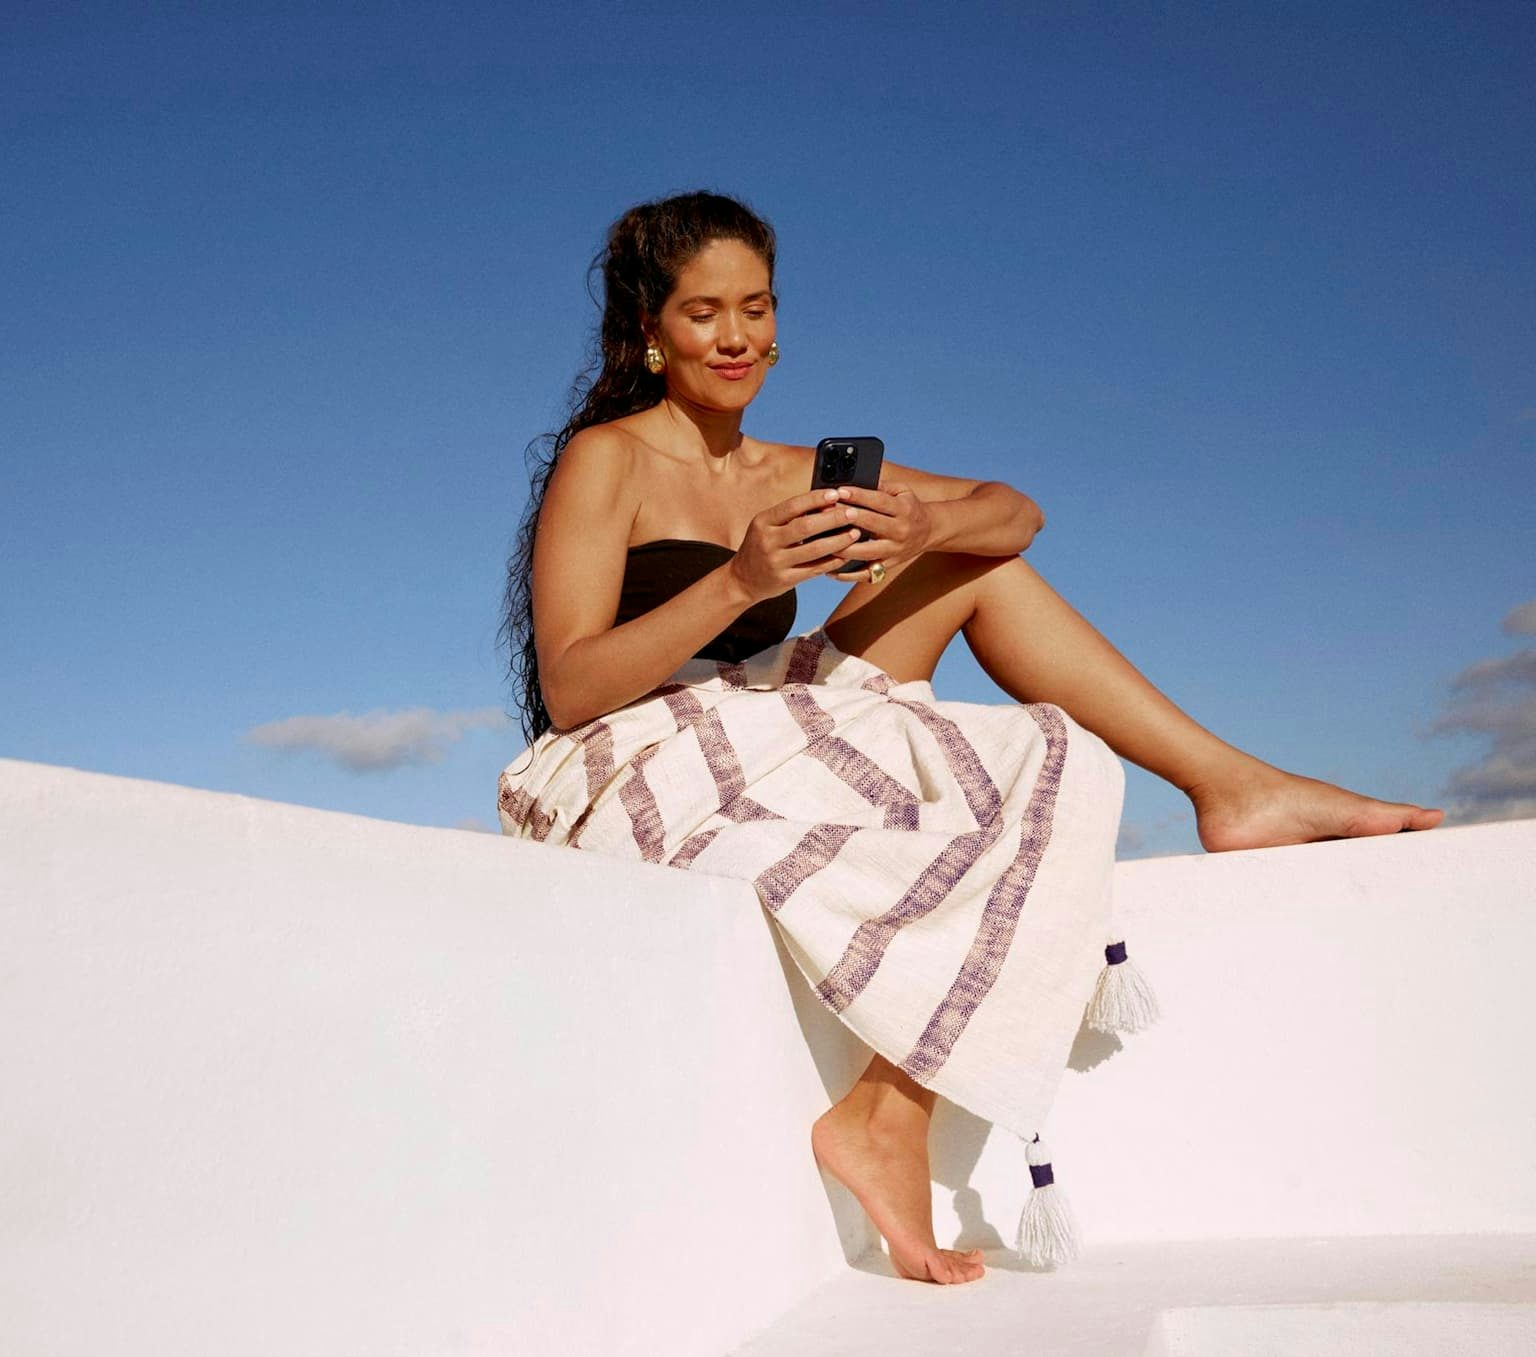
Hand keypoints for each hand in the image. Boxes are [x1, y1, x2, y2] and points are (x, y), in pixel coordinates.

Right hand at [727, 487, 870, 603]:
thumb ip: (790, 517)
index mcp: (762, 522)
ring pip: (814, 550)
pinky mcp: (785, 580)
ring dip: (838, 541)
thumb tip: (826, 503)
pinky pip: (815, 569)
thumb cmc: (760, 547)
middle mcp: (767, 541)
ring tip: (855, 533)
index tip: (836, 493)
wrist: (742, 580)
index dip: (816, 499)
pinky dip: (833, 561)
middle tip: (853, 513)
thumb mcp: (766, 527)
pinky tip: (846, 554)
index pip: (792, 506)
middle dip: (832, 519)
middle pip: (805, 527)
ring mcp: (776, 562)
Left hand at [825, 480, 934, 580]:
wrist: (929, 531)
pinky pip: (866, 574)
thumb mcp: (902, 491)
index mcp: (904, 510)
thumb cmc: (909, 507)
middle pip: (871, 525)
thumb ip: (882, 486)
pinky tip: (830, 571)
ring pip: (866, 552)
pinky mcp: (888, 566)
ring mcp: (894, 551)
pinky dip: (848, 575)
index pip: (879, 501)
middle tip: (825, 513)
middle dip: (847, 518)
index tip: (839, 491)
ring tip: (823, 542)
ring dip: (844, 548)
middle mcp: (900, 531)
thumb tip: (857, 481)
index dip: (858, 495)